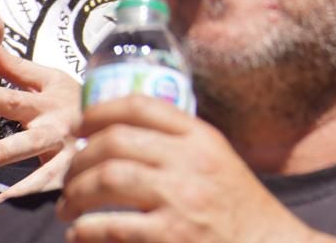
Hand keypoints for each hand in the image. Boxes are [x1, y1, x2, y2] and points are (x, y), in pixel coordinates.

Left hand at [0, 21, 81, 199]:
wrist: (123, 120)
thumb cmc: (75, 100)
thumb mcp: (49, 80)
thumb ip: (15, 66)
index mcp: (45, 100)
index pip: (9, 98)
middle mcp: (56, 126)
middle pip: (26, 140)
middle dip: (2, 151)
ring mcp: (67, 151)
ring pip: (43, 169)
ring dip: (21, 182)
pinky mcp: (74, 172)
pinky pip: (54, 187)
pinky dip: (34, 195)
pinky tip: (10, 202)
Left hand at [57, 96, 322, 242]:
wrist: (267, 242)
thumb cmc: (237, 205)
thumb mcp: (217, 160)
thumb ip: (179, 144)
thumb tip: (119, 136)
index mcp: (202, 138)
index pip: (142, 107)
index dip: (99, 111)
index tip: (79, 125)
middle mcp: (190, 161)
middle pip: (115, 141)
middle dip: (79, 159)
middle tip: (70, 176)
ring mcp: (179, 198)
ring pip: (106, 178)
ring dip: (75, 193)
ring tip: (69, 206)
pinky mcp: (168, 236)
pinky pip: (108, 226)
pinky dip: (84, 229)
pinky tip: (81, 232)